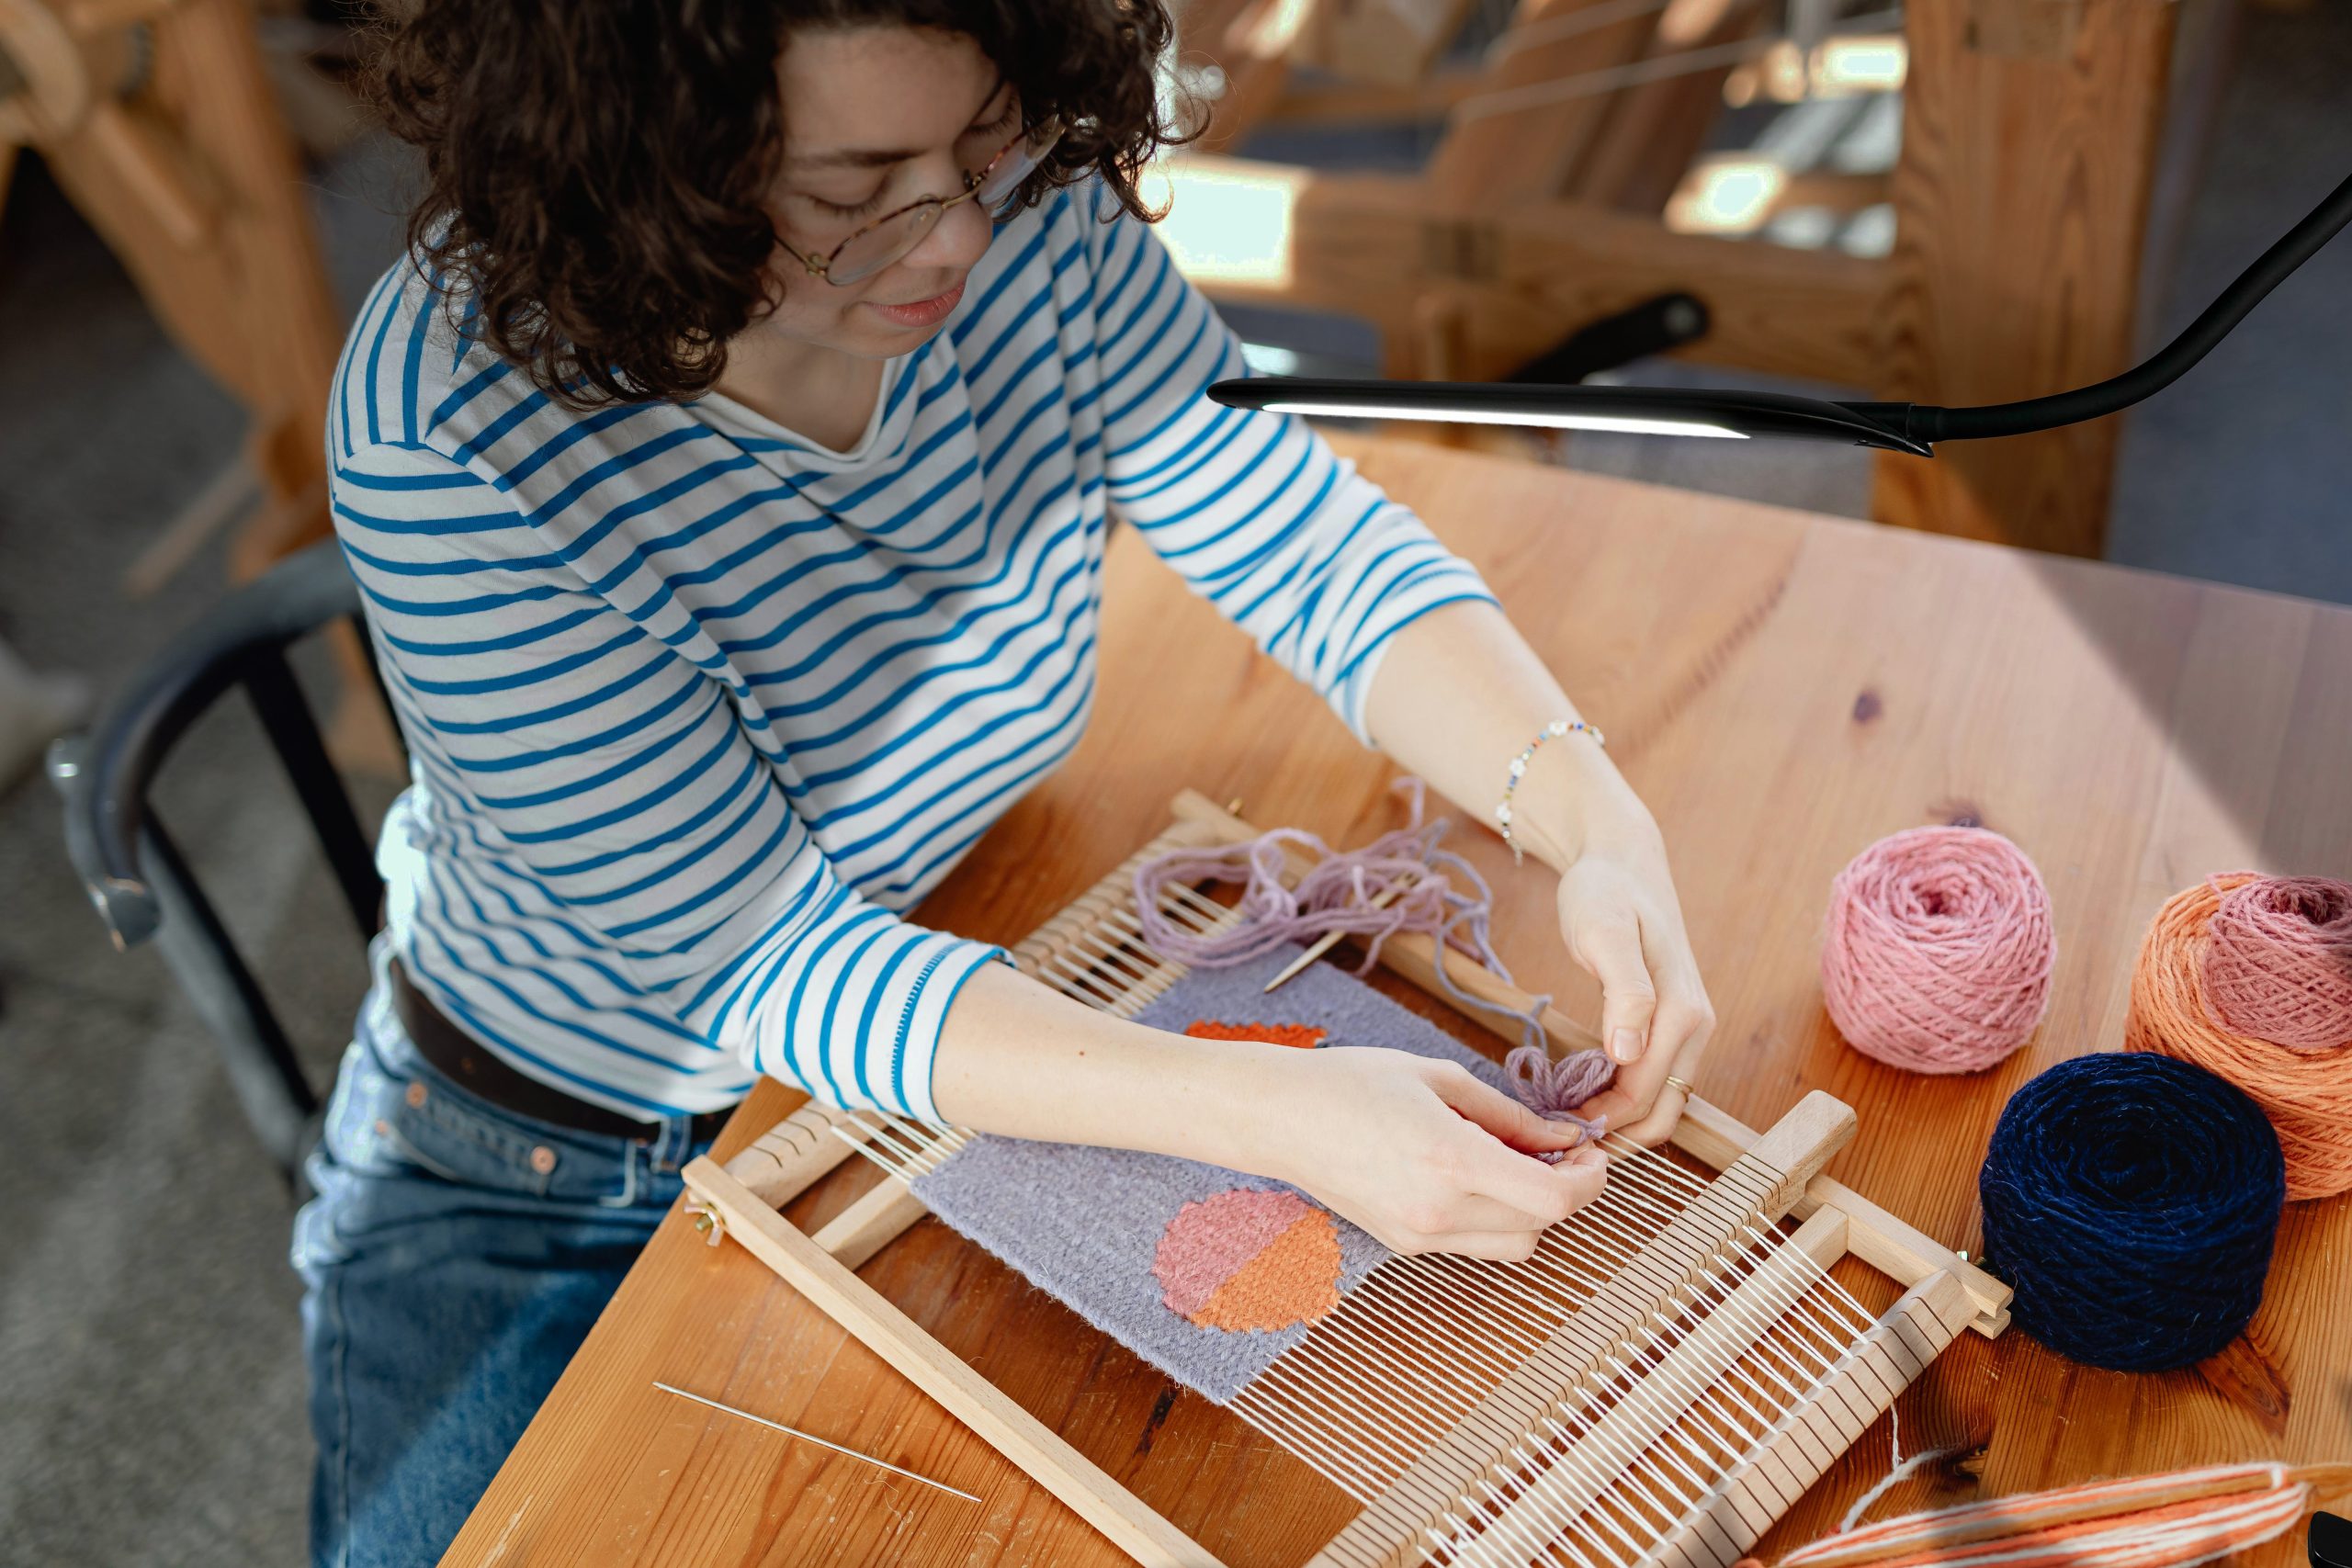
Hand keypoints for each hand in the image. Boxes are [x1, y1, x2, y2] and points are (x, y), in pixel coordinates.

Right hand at [1240, 1046, 1607, 1258]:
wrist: (1281, 1118)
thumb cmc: (1354, 1082)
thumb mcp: (1439, 1078)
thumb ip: (1507, 1114)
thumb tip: (1560, 1137)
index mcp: (1450, 1159)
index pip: (1553, 1198)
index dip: (1590, 1180)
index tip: (1592, 1154)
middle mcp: (1439, 1210)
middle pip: (1541, 1226)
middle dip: (1566, 1191)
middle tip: (1563, 1152)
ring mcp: (1420, 1235)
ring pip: (1515, 1246)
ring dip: (1533, 1212)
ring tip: (1518, 1166)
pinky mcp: (1405, 1244)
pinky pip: (1475, 1244)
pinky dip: (1495, 1219)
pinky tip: (1479, 1178)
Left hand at [1553, 804, 1715, 1145]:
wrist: (1621, 862)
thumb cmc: (1605, 893)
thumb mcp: (1604, 933)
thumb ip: (1624, 992)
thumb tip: (1628, 1053)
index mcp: (1682, 1013)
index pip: (1643, 1096)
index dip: (1600, 1124)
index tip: (1552, 1135)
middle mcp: (1696, 1028)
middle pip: (1660, 1114)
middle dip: (1614, 1138)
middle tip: (1557, 1147)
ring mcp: (1687, 1030)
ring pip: (1660, 1104)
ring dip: (1618, 1125)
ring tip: (1563, 1131)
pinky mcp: (1670, 1026)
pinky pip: (1653, 1081)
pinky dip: (1621, 1102)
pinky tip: (1580, 1101)